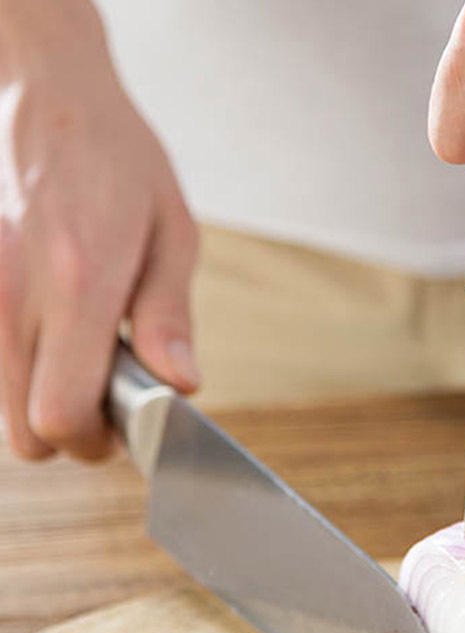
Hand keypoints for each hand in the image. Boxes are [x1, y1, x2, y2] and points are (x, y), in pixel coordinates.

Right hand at [0, 0, 198, 460]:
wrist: (47, 96)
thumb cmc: (121, 163)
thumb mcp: (171, 234)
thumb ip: (169, 317)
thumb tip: (181, 385)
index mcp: (79, 283)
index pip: (61, 415)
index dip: (97, 440)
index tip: (125, 423)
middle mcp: (13, 295)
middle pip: (23, 432)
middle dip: (71, 431)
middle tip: (107, 393)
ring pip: (0, 404)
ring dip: (42, 400)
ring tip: (82, 351)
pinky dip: (21, 366)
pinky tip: (52, 328)